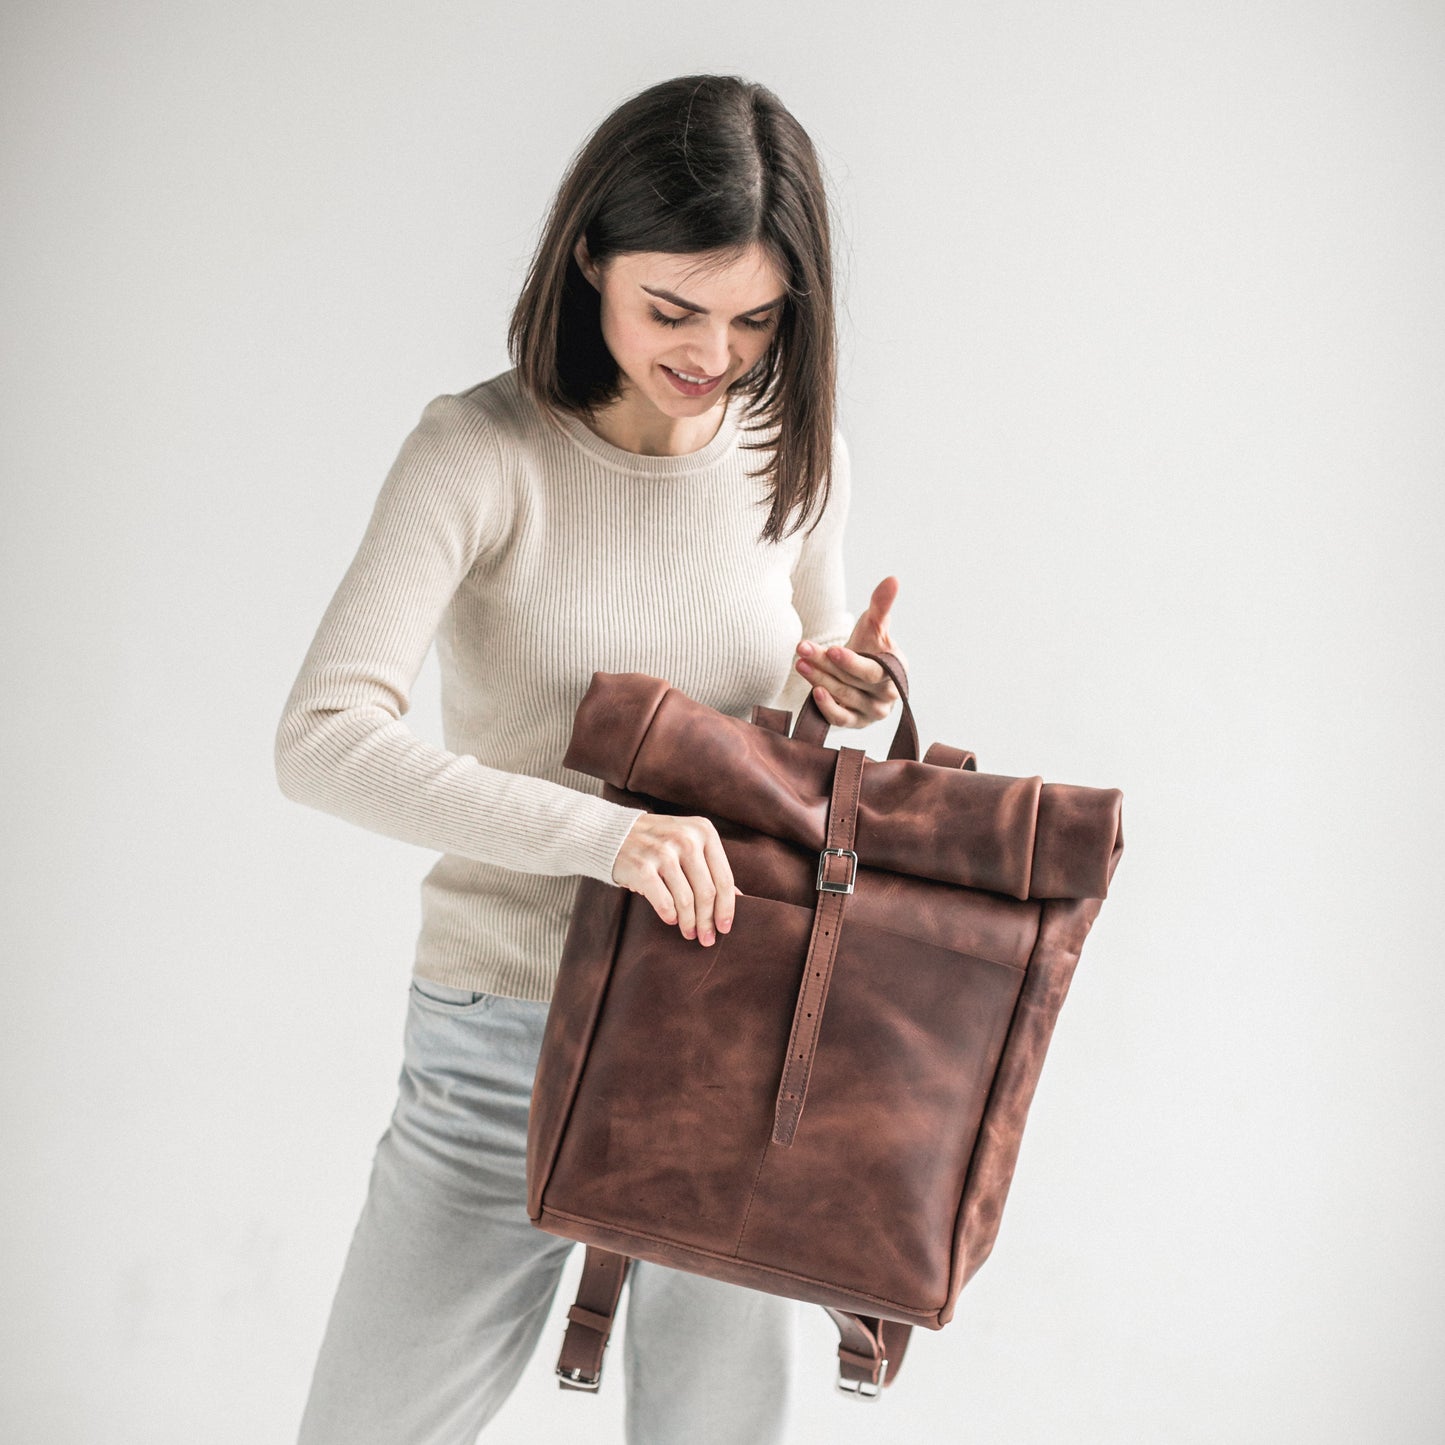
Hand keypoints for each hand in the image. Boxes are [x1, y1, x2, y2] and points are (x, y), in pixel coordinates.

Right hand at [610, 812, 740, 946]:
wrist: (612, 834)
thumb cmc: (658, 843)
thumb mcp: (689, 844)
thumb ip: (711, 867)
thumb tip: (738, 898)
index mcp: (703, 831)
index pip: (723, 878)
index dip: (727, 907)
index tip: (725, 927)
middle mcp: (685, 838)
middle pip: (706, 892)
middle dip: (708, 921)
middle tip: (707, 938)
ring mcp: (663, 852)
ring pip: (686, 900)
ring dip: (690, 923)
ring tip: (689, 934)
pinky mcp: (642, 867)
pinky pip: (664, 902)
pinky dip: (670, 915)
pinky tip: (671, 920)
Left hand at [793, 575, 908, 728]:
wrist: (860, 670)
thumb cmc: (870, 646)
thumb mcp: (874, 624)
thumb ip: (882, 604)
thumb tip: (892, 579)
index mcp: (896, 672)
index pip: (873, 671)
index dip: (852, 662)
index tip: (831, 649)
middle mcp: (887, 696)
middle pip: (852, 683)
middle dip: (825, 666)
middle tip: (802, 650)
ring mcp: (872, 712)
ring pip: (843, 698)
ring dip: (820, 681)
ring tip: (800, 663)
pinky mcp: (856, 723)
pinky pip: (841, 720)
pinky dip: (827, 708)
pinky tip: (813, 692)